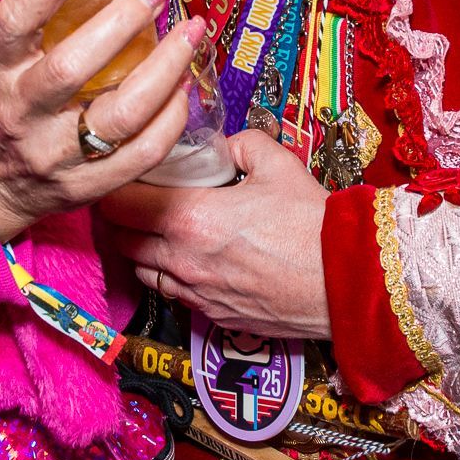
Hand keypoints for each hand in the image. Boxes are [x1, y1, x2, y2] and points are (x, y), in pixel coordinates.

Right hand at [0, 0, 200, 244]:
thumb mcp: (5, 61)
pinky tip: (185, 86)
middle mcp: (22, 113)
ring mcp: (55, 154)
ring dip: (167, 67)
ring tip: (191, 32)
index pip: (15, 21)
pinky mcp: (87, 186)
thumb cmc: (7, 106)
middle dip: (125, 20)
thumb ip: (41, 23)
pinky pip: (143, 151)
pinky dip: (173, 116)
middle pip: (74, 67)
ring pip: (122, 112)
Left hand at [100, 131, 330, 337]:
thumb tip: (224, 146)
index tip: (119, 171)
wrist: (346, 281)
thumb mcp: (277, 162)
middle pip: (119, 238)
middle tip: (128, 195)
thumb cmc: (313, 224)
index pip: (120, 202)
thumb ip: (240, 144)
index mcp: (191, 217)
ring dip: (137, 247)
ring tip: (152, 226)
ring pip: (139, 270)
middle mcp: (182, 259)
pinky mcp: (211, 314)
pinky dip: (165, 273)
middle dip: (117, 215)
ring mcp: (195, 292)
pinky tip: (184, 256)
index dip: (112, 183)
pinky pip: (170, 293)